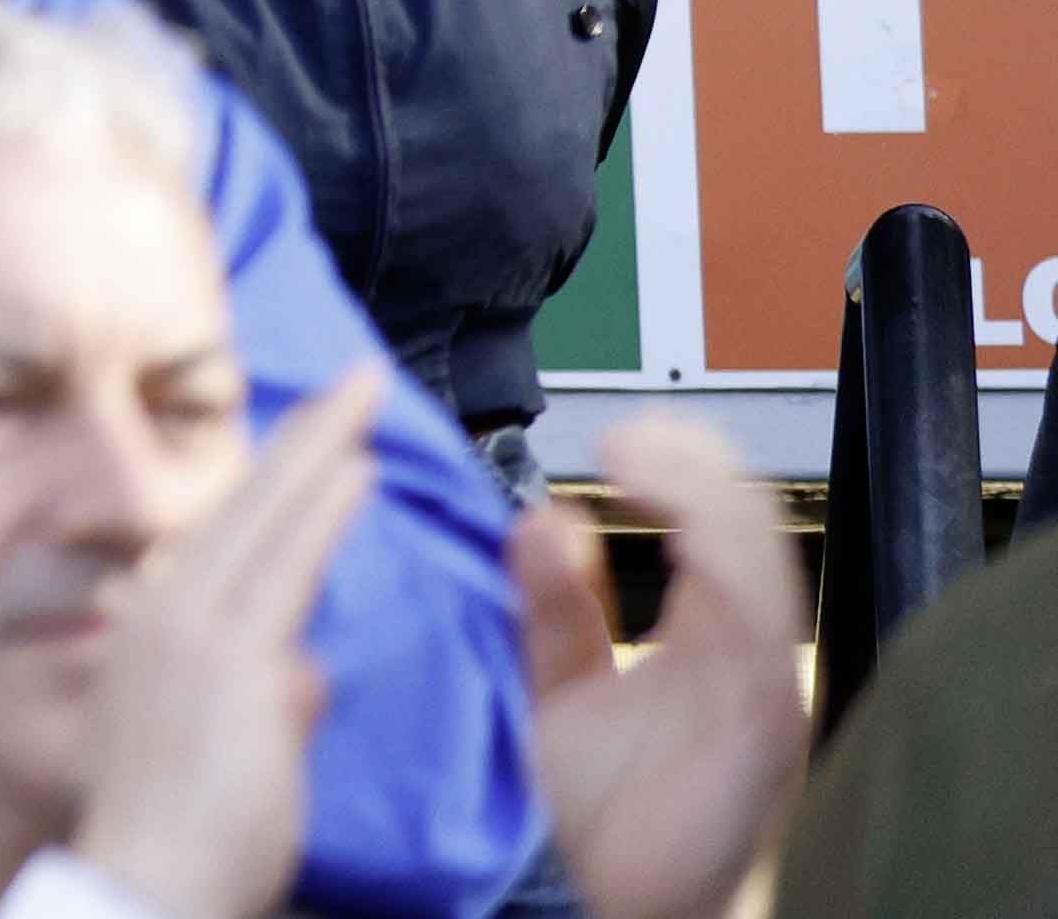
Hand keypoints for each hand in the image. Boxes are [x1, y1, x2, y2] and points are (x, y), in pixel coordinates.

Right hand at [65, 366, 392, 918]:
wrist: (152, 875)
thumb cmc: (181, 830)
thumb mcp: (221, 740)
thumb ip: (266, 691)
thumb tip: (304, 669)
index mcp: (154, 627)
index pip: (226, 533)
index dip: (274, 479)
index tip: (314, 436)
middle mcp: (163, 609)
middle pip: (245, 503)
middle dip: (303, 437)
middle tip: (352, 380)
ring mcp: (192, 625)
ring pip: (266, 516)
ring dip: (318, 450)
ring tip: (361, 399)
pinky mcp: (230, 652)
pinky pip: (286, 564)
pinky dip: (321, 510)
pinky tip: (356, 471)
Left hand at [518, 412, 809, 918]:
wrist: (616, 902)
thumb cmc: (605, 809)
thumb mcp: (558, 686)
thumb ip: (550, 605)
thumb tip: (542, 514)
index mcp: (701, 635)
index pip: (711, 521)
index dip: (679, 463)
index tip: (614, 433)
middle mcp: (739, 656)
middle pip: (749, 530)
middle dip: (698, 467)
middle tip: (626, 439)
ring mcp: (756, 692)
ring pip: (763, 572)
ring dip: (708, 504)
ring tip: (641, 463)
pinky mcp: (757, 735)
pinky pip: (762, 644)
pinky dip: (730, 578)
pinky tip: (688, 543)